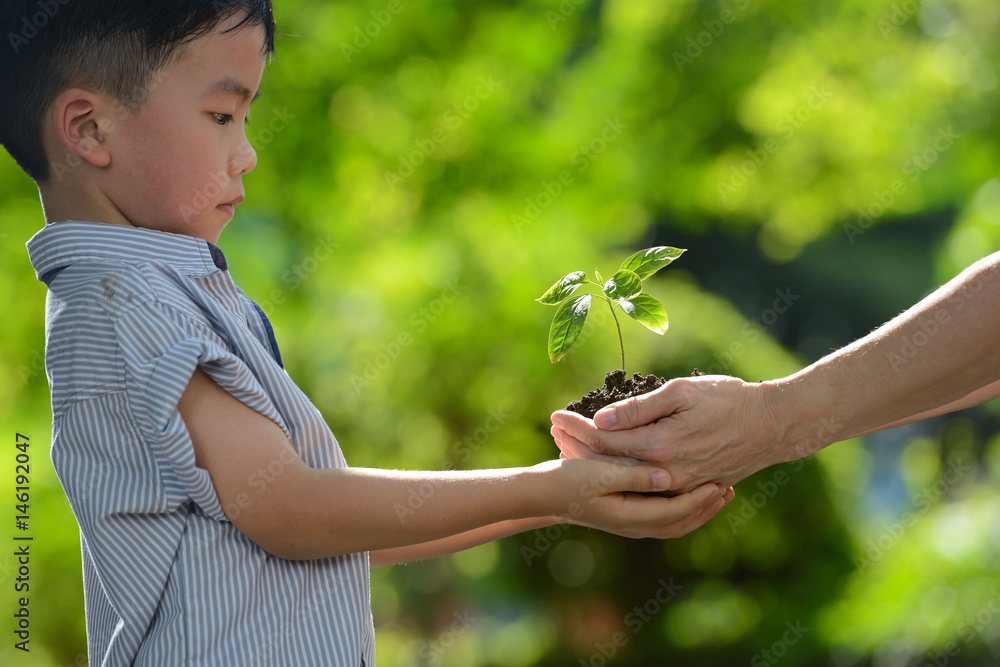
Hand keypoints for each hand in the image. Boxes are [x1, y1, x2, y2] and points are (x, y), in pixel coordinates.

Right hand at [533, 458, 733, 538]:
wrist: (542, 494)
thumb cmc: (568, 479)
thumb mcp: (601, 473)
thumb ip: (635, 475)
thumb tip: (669, 478)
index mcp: (630, 517)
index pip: (676, 511)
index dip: (700, 499)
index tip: (720, 482)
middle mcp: (634, 526)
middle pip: (681, 523)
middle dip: (706, 508)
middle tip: (728, 489)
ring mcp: (629, 525)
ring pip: (673, 524)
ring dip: (696, 510)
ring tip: (716, 493)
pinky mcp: (625, 517)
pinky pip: (663, 518)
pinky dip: (681, 509)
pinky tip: (685, 492)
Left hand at [550, 374, 784, 492]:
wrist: (772, 425)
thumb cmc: (729, 399)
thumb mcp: (682, 392)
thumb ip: (640, 408)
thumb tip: (602, 420)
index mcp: (661, 447)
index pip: (605, 442)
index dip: (577, 429)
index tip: (555, 417)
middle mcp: (666, 474)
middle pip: (609, 466)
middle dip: (578, 448)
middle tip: (554, 434)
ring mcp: (679, 486)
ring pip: (626, 479)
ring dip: (596, 464)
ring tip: (572, 449)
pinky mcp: (689, 488)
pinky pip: (647, 486)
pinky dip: (624, 474)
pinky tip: (610, 464)